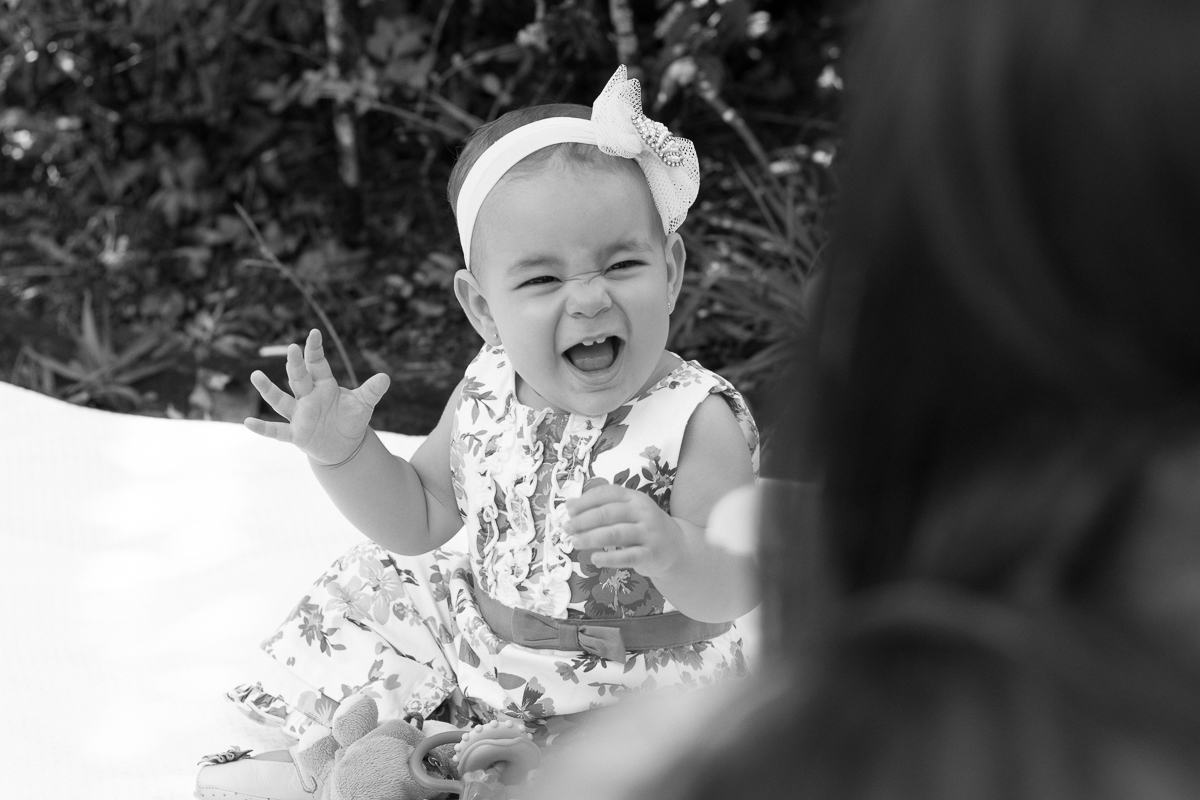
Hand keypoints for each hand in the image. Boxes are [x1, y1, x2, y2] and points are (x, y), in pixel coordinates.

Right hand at [244, 328, 389, 464]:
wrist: (344, 445)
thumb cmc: (351, 419)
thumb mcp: (364, 404)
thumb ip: (372, 391)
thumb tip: (386, 377)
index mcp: (324, 385)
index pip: (317, 364)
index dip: (315, 350)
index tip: (314, 333)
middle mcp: (307, 397)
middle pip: (299, 378)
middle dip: (296, 364)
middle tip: (292, 348)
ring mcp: (299, 415)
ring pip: (281, 400)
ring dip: (269, 389)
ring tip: (255, 375)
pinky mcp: (296, 434)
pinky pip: (277, 431)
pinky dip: (263, 428)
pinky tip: (248, 422)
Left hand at [565, 484, 687, 577]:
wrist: (675, 547)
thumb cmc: (643, 527)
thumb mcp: (627, 511)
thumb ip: (601, 507)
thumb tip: (569, 505)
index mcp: (634, 497)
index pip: (607, 493)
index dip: (586, 500)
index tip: (569, 510)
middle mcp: (642, 512)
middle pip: (608, 514)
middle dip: (583, 521)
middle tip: (566, 528)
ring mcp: (648, 533)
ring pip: (615, 534)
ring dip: (591, 538)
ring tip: (574, 542)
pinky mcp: (650, 554)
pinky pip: (627, 556)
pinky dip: (609, 558)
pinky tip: (594, 559)